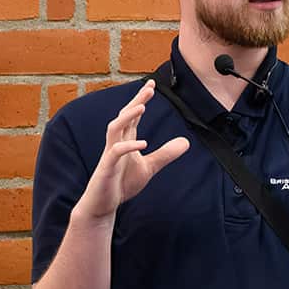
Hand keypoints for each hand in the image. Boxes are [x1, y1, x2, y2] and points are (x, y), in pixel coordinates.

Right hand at [74, 80, 189, 220]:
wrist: (102, 204)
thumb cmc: (121, 184)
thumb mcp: (149, 168)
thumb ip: (165, 154)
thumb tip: (186, 142)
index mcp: (124, 140)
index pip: (132, 116)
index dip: (141, 100)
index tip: (152, 84)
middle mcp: (115, 143)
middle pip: (123, 116)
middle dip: (136, 101)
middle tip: (150, 88)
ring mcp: (109, 155)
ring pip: (114, 128)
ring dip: (127, 117)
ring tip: (141, 107)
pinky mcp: (106, 168)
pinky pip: (115, 153)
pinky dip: (128, 147)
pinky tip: (142, 143)